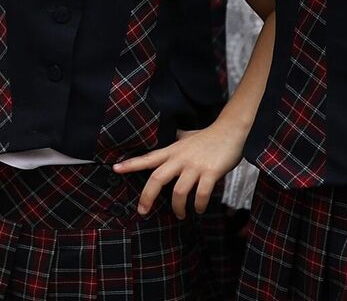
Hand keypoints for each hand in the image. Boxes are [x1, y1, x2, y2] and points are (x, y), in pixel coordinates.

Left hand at [111, 121, 245, 217]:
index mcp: (172, 150)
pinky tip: (199, 209)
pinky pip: (202, 194)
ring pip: (179, 191)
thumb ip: (175, 141)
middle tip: (142, 211)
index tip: (115, 169)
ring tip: (179, 215)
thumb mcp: (186, 136)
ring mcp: (195, 166)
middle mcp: (180, 158)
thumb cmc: (207, 136)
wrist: (231, 131)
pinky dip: (199, 205)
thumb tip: (168, 138)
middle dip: (148, 196)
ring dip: (178, 207)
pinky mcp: (211, 173)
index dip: (131, 164)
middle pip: (157, 179)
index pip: (148, 158)